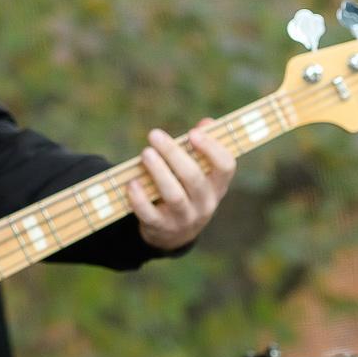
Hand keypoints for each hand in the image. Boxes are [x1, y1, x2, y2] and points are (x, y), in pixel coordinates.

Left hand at [129, 119, 234, 250]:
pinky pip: (150, 214)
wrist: (174, 233)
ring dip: (158, 172)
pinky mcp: (162, 227)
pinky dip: (139, 198)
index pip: (226, 166)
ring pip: (174, 195)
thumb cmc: (186, 190)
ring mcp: (184, 218)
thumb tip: (207, 122)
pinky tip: (131, 182)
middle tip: (154, 134)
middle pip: (194, 178)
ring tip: (145, 153)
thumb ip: (201, 147)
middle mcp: (205, 203)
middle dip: (173, 154)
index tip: (193, 132)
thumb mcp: (199, 173)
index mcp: (217, 185)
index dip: (212, 149)